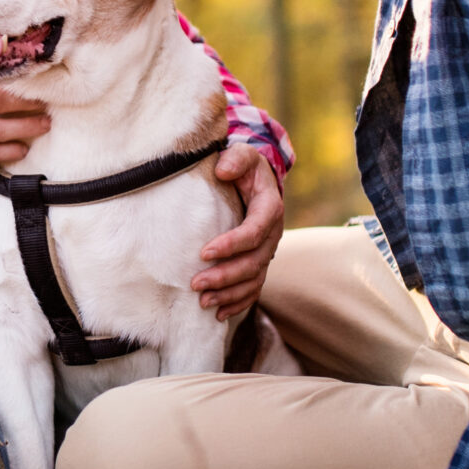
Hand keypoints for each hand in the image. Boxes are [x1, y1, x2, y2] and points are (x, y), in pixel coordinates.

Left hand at [191, 147, 283, 317]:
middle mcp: (272, 235)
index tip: (204, 252)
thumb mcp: (243, 155)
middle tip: (196, 284)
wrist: (256, 180)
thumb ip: (235, 158)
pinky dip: (238, 303)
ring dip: (229, 294)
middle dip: (224, 276)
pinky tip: (219, 314)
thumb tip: (222, 170)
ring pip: (253, 280)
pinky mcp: (259, 263)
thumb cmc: (245, 167)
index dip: (231, 245)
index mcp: (270, 209)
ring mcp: (266, 252)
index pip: (253, 232)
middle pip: (253, 263)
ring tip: (203, 302)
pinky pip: (253, 289)